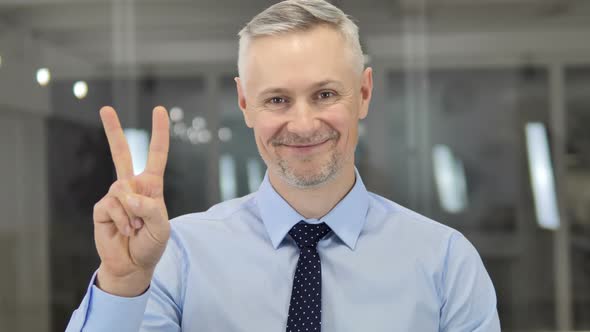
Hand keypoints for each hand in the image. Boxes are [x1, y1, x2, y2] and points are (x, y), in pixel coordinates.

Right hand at [93, 106, 170, 296]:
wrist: (132, 264)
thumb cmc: (151, 244)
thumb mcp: (162, 227)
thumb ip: (150, 208)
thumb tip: (128, 195)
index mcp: (151, 186)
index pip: (156, 155)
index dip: (159, 133)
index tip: (159, 110)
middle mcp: (132, 187)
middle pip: (121, 153)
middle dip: (113, 130)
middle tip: (105, 108)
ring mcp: (115, 196)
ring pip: (121, 189)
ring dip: (132, 213)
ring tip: (136, 228)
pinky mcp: (101, 208)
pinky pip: (112, 206)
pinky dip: (122, 220)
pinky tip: (125, 231)